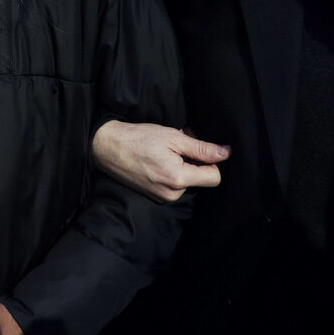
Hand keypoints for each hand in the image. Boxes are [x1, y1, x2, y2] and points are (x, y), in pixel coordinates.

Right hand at [90, 120, 228, 202]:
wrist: (107, 148)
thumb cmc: (139, 138)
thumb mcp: (173, 137)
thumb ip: (201, 148)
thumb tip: (226, 153)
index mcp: (178, 178)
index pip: (214, 177)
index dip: (211, 161)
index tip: (198, 148)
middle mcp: (172, 193)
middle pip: (201, 180)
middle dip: (195, 162)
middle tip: (178, 145)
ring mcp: (163, 197)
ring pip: (188, 182)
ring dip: (183, 166)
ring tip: (165, 151)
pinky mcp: (155, 196)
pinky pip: (175, 185)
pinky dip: (172, 172)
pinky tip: (158, 160)